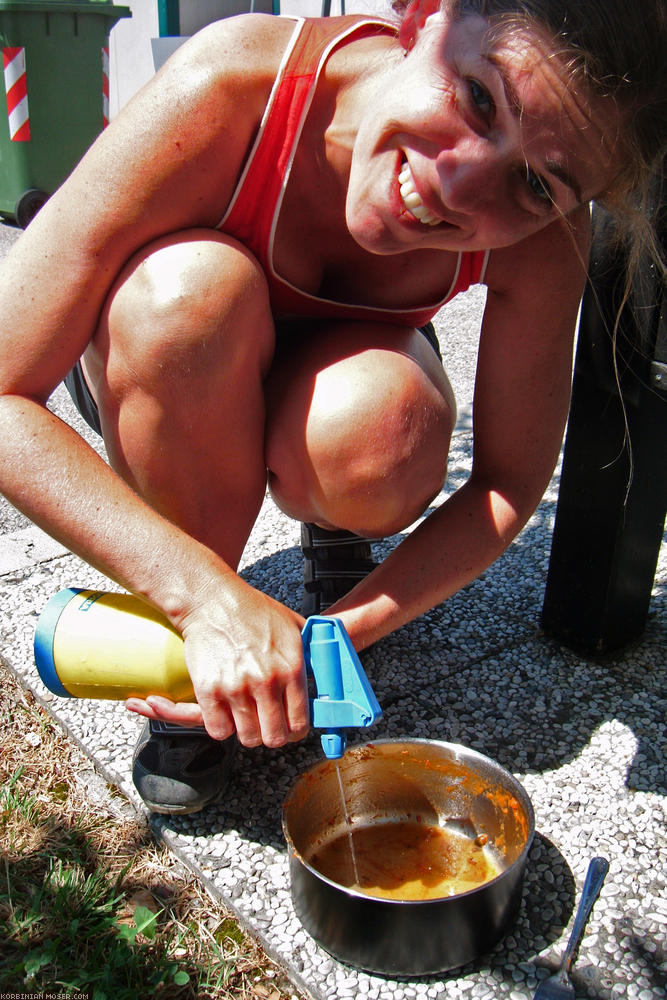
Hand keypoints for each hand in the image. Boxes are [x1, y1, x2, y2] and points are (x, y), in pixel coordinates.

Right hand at [126, 581, 308, 748]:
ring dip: (248, 732)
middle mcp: (266, 681)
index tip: (289, 727)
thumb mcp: (294, 627)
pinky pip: (218, 730)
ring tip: (247, 717)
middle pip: (274, 737)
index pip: (300, 723)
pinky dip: (222, 727)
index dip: (295, 730)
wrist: (212, 601)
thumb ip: (311, 655)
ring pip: (247, 737)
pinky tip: (226, 714)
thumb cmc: (253, 611)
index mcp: (291, 668)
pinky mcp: (208, 690)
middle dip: (272, 735)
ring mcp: (236, 687)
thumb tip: (328, 673)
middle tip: (267, 725)